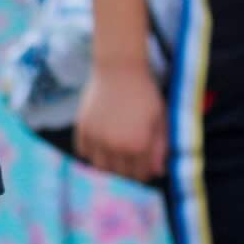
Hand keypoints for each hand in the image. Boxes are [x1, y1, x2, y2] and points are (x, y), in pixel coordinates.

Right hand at [76, 62, 166, 183]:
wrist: (119, 69)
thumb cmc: (145, 94)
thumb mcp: (160, 120)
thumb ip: (160, 148)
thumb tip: (158, 172)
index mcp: (138, 146)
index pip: (140, 174)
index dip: (144, 171)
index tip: (146, 163)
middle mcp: (115, 146)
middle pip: (120, 173)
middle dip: (128, 169)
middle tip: (132, 156)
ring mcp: (96, 138)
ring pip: (100, 166)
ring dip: (108, 164)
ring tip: (116, 152)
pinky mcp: (82, 128)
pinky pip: (83, 152)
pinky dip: (92, 152)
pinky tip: (101, 143)